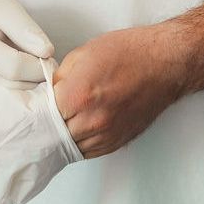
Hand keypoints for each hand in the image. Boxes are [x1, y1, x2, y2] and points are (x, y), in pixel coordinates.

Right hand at [0, 0, 53, 106]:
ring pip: (16, 103)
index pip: (15, 66)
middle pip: (16, 87)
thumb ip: (26, 28)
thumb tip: (46, 52)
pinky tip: (25, 80)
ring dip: (34, 88)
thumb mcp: (6, 9)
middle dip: (38, 77)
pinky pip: (10, 110)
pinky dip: (24, 97)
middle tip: (43, 63)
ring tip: (33, 70)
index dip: (39, 62)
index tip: (47, 53)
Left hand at [52, 24, 188, 158]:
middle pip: (55, 134)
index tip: (38, 101)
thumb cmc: (129, 52)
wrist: (165, 62)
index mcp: (79, 95)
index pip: (43, 113)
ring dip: (65, 135)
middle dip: (49, 122)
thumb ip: (61, 76)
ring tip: (64, 119)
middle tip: (47, 112)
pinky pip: (90, 152)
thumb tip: (49, 91)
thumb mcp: (84, 53)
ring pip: (71, 147)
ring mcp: (107, 135)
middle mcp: (93, 121)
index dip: (39, 106)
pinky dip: (81, 142)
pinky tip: (80, 127)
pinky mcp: (119, 141)